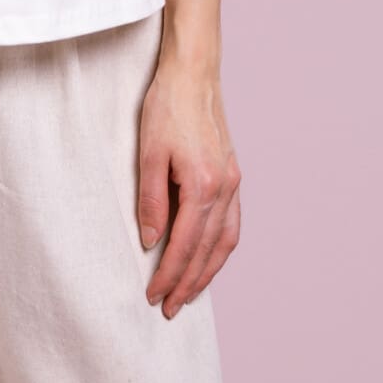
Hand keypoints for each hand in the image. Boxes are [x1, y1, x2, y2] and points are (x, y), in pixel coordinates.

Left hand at [137, 56, 241, 316]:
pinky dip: (221, 248)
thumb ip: (151, 199)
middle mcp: (224, 189)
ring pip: (225, 242)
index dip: (168, 274)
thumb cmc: (167, 107)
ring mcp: (233, 183)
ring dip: (208, 272)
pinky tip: (209, 257)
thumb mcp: (148, 153)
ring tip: (189, 293)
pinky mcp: (233, 175)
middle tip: (170, 308)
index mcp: (202, 185)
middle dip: (188, 283)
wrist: (194, 74)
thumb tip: (151, 241)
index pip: (183, 245)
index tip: (153, 296)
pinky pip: (232, 224)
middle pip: (207, 250)